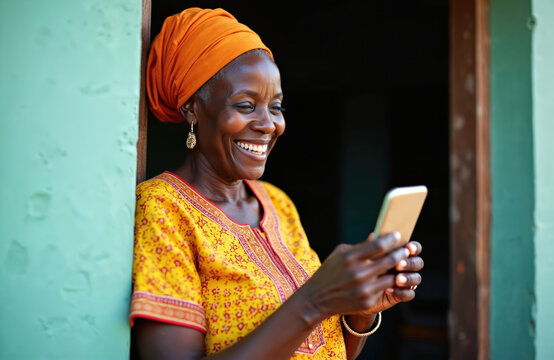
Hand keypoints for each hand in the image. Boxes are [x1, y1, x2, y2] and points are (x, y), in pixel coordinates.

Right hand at [295, 232, 409, 322]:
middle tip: (406, 250)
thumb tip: (376, 236)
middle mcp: (358, 273)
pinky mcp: (368, 302)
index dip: (391, 240)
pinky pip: (385, 290)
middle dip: (400, 253)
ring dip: (399, 270)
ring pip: (392, 276)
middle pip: (389, 260)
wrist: (317, 299)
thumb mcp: (340, 254)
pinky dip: (390, 284)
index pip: (378, 245)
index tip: (398, 236)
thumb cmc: (329, 272)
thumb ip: (359, 246)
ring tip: (402, 264)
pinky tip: (392, 278)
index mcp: (350, 257)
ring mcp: (364, 289)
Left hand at [354, 240, 422, 316]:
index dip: (413, 247)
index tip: (407, 247)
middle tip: (399, 265)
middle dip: (410, 263)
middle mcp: (404, 266)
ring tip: (397, 279)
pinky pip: (409, 294)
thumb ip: (369, 247)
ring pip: (416, 278)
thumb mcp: (361, 256)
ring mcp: (404, 280)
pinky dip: (401, 292)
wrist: (352, 288)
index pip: (413, 247)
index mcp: (398, 252)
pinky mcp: (400, 294)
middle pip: (418, 262)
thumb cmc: (358, 266)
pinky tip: (388, 290)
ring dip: (408, 278)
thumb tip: (372, 236)